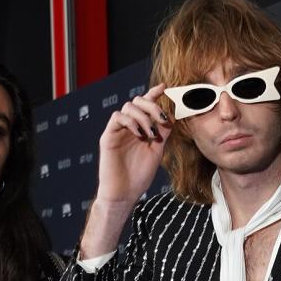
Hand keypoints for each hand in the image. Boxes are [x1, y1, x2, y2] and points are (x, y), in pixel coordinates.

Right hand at [95, 83, 172, 206]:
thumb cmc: (140, 175)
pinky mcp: (108, 136)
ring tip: (151, 134)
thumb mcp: (157, 151)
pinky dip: (131, 121)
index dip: (154, 94)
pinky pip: (117, 117)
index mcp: (141, 128)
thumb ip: (163, 133)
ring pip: (128, 106)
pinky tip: (139, 134)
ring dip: (144, 116)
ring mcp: (118, 130)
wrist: (125, 193)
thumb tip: (172, 115)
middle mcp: (129, 126)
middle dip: (152, 105)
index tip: (165, 87)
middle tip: (161, 119)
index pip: (146, 106)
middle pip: (138, 101)